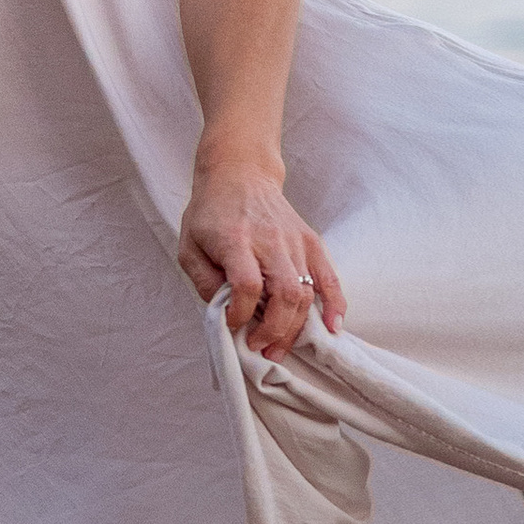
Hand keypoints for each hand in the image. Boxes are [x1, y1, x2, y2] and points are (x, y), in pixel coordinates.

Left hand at [177, 155, 344, 362]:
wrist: (240, 175)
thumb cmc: (211, 214)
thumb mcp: (189, 246)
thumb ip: (204, 281)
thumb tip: (226, 313)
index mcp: (236, 240)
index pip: (247, 284)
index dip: (241, 313)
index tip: (233, 324)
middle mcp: (270, 240)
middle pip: (284, 291)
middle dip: (274, 329)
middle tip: (260, 348)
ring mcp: (294, 240)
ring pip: (305, 292)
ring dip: (294, 328)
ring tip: (278, 348)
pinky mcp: (311, 241)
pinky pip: (328, 277)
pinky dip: (334, 304)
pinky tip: (332, 327)